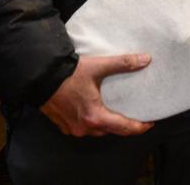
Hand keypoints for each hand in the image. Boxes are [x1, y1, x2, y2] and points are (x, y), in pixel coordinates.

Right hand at [39, 54, 153, 136]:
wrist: (39, 76)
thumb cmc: (68, 74)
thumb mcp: (98, 67)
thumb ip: (123, 63)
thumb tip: (145, 59)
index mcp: (95, 117)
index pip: (123, 128)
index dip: (139, 127)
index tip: (150, 123)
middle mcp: (83, 128)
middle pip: (110, 131)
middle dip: (125, 127)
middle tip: (137, 119)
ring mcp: (71, 128)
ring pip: (96, 131)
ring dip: (108, 125)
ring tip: (118, 115)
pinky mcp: (62, 124)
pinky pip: (83, 128)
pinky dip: (93, 122)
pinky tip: (96, 113)